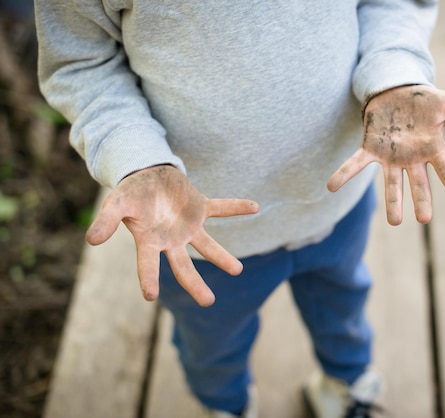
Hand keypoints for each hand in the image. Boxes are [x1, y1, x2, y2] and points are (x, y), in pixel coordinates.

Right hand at [86, 165, 258, 305]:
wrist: (146, 173)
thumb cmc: (129, 193)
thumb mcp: (116, 204)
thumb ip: (106, 221)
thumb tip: (91, 241)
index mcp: (150, 241)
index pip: (148, 264)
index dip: (148, 278)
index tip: (150, 296)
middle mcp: (171, 239)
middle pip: (184, 267)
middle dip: (195, 284)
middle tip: (208, 301)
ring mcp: (188, 225)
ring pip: (207, 245)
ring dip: (222, 257)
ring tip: (237, 270)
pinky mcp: (200, 208)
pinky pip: (221, 209)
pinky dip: (236, 207)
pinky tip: (255, 207)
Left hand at [328, 85, 444, 224]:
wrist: (398, 92)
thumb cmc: (424, 101)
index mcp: (433, 148)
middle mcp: (412, 158)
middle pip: (418, 183)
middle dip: (421, 200)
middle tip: (424, 219)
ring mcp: (391, 156)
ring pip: (392, 183)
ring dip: (393, 201)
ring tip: (395, 222)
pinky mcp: (371, 149)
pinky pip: (357, 164)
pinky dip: (344, 174)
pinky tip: (331, 186)